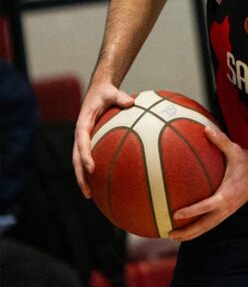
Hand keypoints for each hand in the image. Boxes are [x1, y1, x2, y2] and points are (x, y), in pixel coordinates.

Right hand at [74, 82, 134, 197]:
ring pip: (79, 162)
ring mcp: (83, 139)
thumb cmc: (106, 93)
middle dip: (80, 176)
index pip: (82, 143)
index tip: (92, 169)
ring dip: (83, 178)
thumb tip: (132, 102)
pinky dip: (92, 171)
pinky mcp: (89, 141)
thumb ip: (120, 97)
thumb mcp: (112, 92)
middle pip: (77, 159)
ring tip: (90, 195)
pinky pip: (89, 158)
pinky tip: (103, 182)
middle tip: (87, 192)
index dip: (86, 156)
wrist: (98, 91)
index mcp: (83, 124)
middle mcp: (80, 135)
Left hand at [169, 126, 247, 240]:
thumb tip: (205, 129)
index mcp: (227, 195)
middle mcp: (227, 207)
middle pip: (205, 225)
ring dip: (191, 234)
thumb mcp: (235, 150)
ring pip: (207, 228)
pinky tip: (187, 227)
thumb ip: (220, 141)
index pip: (206, 206)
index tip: (175, 214)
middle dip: (187, 232)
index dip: (191, 211)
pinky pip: (211, 223)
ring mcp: (228, 212)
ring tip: (174, 236)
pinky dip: (199, 228)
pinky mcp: (228, 212)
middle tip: (169, 233)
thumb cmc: (247, 162)